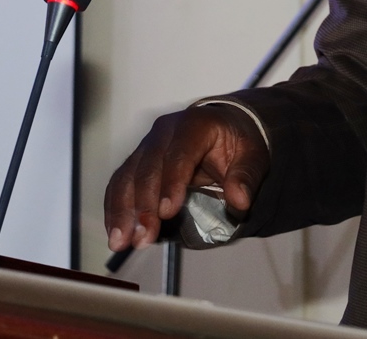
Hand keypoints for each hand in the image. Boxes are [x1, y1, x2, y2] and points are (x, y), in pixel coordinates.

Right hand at [103, 104, 268, 251]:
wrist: (223, 128)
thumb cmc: (237, 143)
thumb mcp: (253, 156)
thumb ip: (245, 177)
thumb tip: (240, 201)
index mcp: (194, 125)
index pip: (179, 154)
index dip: (171, 184)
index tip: (167, 212)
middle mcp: (164, 132)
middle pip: (148, 169)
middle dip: (144, 206)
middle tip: (144, 238)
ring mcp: (147, 145)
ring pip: (127, 177)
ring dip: (122, 212)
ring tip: (122, 241)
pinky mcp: (136, 161)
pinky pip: (118, 184)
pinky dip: (114, 209)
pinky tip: (115, 232)